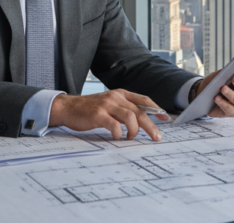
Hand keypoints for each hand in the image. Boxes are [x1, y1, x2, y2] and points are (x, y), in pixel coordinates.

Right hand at [49, 89, 169, 140]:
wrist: (68, 108)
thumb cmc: (90, 109)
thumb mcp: (109, 104)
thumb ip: (123, 109)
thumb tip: (141, 121)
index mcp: (121, 93)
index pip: (144, 99)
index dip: (156, 109)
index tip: (165, 118)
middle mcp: (116, 97)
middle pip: (140, 111)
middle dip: (151, 126)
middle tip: (157, 137)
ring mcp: (107, 105)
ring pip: (131, 117)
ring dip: (134, 131)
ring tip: (130, 138)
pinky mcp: (98, 114)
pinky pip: (115, 125)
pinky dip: (119, 133)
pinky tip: (117, 137)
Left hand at [195, 65, 233, 117]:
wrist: (205, 97)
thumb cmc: (214, 84)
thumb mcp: (218, 76)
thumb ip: (225, 73)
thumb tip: (230, 70)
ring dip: (230, 93)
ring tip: (222, 88)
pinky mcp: (233, 112)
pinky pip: (229, 108)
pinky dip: (222, 103)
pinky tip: (216, 98)